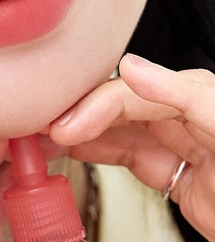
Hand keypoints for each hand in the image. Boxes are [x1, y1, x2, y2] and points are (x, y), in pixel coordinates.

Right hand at [47, 53, 214, 241]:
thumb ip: (189, 96)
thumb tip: (133, 70)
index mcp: (210, 105)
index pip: (150, 93)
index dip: (104, 104)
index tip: (67, 123)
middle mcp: (193, 119)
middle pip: (127, 106)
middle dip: (83, 115)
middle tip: (44, 129)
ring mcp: (182, 146)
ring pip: (120, 129)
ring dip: (81, 132)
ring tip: (44, 136)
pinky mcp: (173, 171)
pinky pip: (128, 154)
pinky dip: (96, 151)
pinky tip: (71, 149)